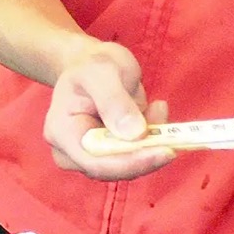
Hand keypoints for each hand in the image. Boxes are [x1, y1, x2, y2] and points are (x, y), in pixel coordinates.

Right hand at [43, 42, 175, 180]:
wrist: (91, 64)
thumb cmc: (91, 65)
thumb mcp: (101, 71)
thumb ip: (114, 100)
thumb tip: (134, 134)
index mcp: (62, 132)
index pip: (95, 162)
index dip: (130, 162)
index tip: (165, 152)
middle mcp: (72, 151)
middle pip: (113, 169)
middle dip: (146, 153)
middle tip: (171, 131)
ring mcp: (92, 155)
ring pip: (129, 164)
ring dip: (151, 141)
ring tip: (157, 107)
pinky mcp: (111, 154)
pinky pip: (137, 155)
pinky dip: (153, 136)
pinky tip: (155, 109)